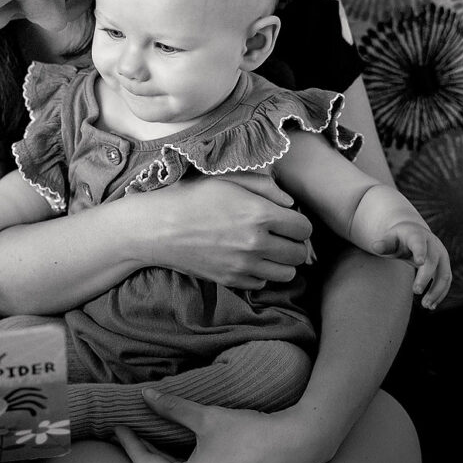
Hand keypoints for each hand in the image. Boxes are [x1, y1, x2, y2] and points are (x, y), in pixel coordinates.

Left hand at [113, 389, 327, 462]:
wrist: (296, 447)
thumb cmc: (251, 434)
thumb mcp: (207, 418)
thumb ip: (173, 408)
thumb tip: (147, 396)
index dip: (130, 443)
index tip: (119, 426)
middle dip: (144, 452)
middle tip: (130, 430)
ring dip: (163, 458)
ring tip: (150, 436)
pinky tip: (179, 447)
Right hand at [134, 173, 312, 288]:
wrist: (157, 227)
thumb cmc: (191, 197)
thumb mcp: (228, 179)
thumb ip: (265, 187)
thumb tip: (290, 204)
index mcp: (259, 214)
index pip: (304, 228)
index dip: (298, 223)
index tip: (287, 219)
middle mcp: (256, 243)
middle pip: (299, 253)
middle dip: (294, 243)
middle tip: (280, 235)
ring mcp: (243, 266)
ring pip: (286, 274)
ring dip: (281, 261)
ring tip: (267, 249)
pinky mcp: (230, 280)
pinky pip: (262, 283)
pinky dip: (260, 273)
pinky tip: (247, 259)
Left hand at [372, 223, 451, 308]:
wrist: (414, 234)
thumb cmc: (398, 239)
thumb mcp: (390, 239)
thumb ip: (384, 245)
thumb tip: (375, 247)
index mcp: (418, 236)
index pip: (419, 244)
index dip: (420, 252)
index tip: (418, 262)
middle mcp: (433, 246)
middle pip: (432, 262)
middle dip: (425, 277)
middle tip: (415, 291)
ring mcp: (442, 256)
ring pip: (444, 275)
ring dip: (437, 291)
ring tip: (425, 305)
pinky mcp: (445, 267)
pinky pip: (446, 282)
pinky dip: (441, 294)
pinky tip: (431, 305)